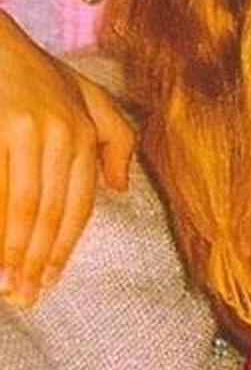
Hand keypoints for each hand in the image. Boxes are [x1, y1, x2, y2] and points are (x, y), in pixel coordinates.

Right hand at [0, 11, 134, 305]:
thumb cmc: (38, 72)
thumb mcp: (90, 97)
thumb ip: (115, 138)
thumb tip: (120, 188)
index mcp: (83, 133)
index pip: (78, 204)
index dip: (64, 247)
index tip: (50, 281)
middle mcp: (59, 132)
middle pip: (51, 211)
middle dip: (38, 259)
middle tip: (25, 297)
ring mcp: (24, 129)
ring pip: (22, 204)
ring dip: (13, 250)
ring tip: (6, 285)